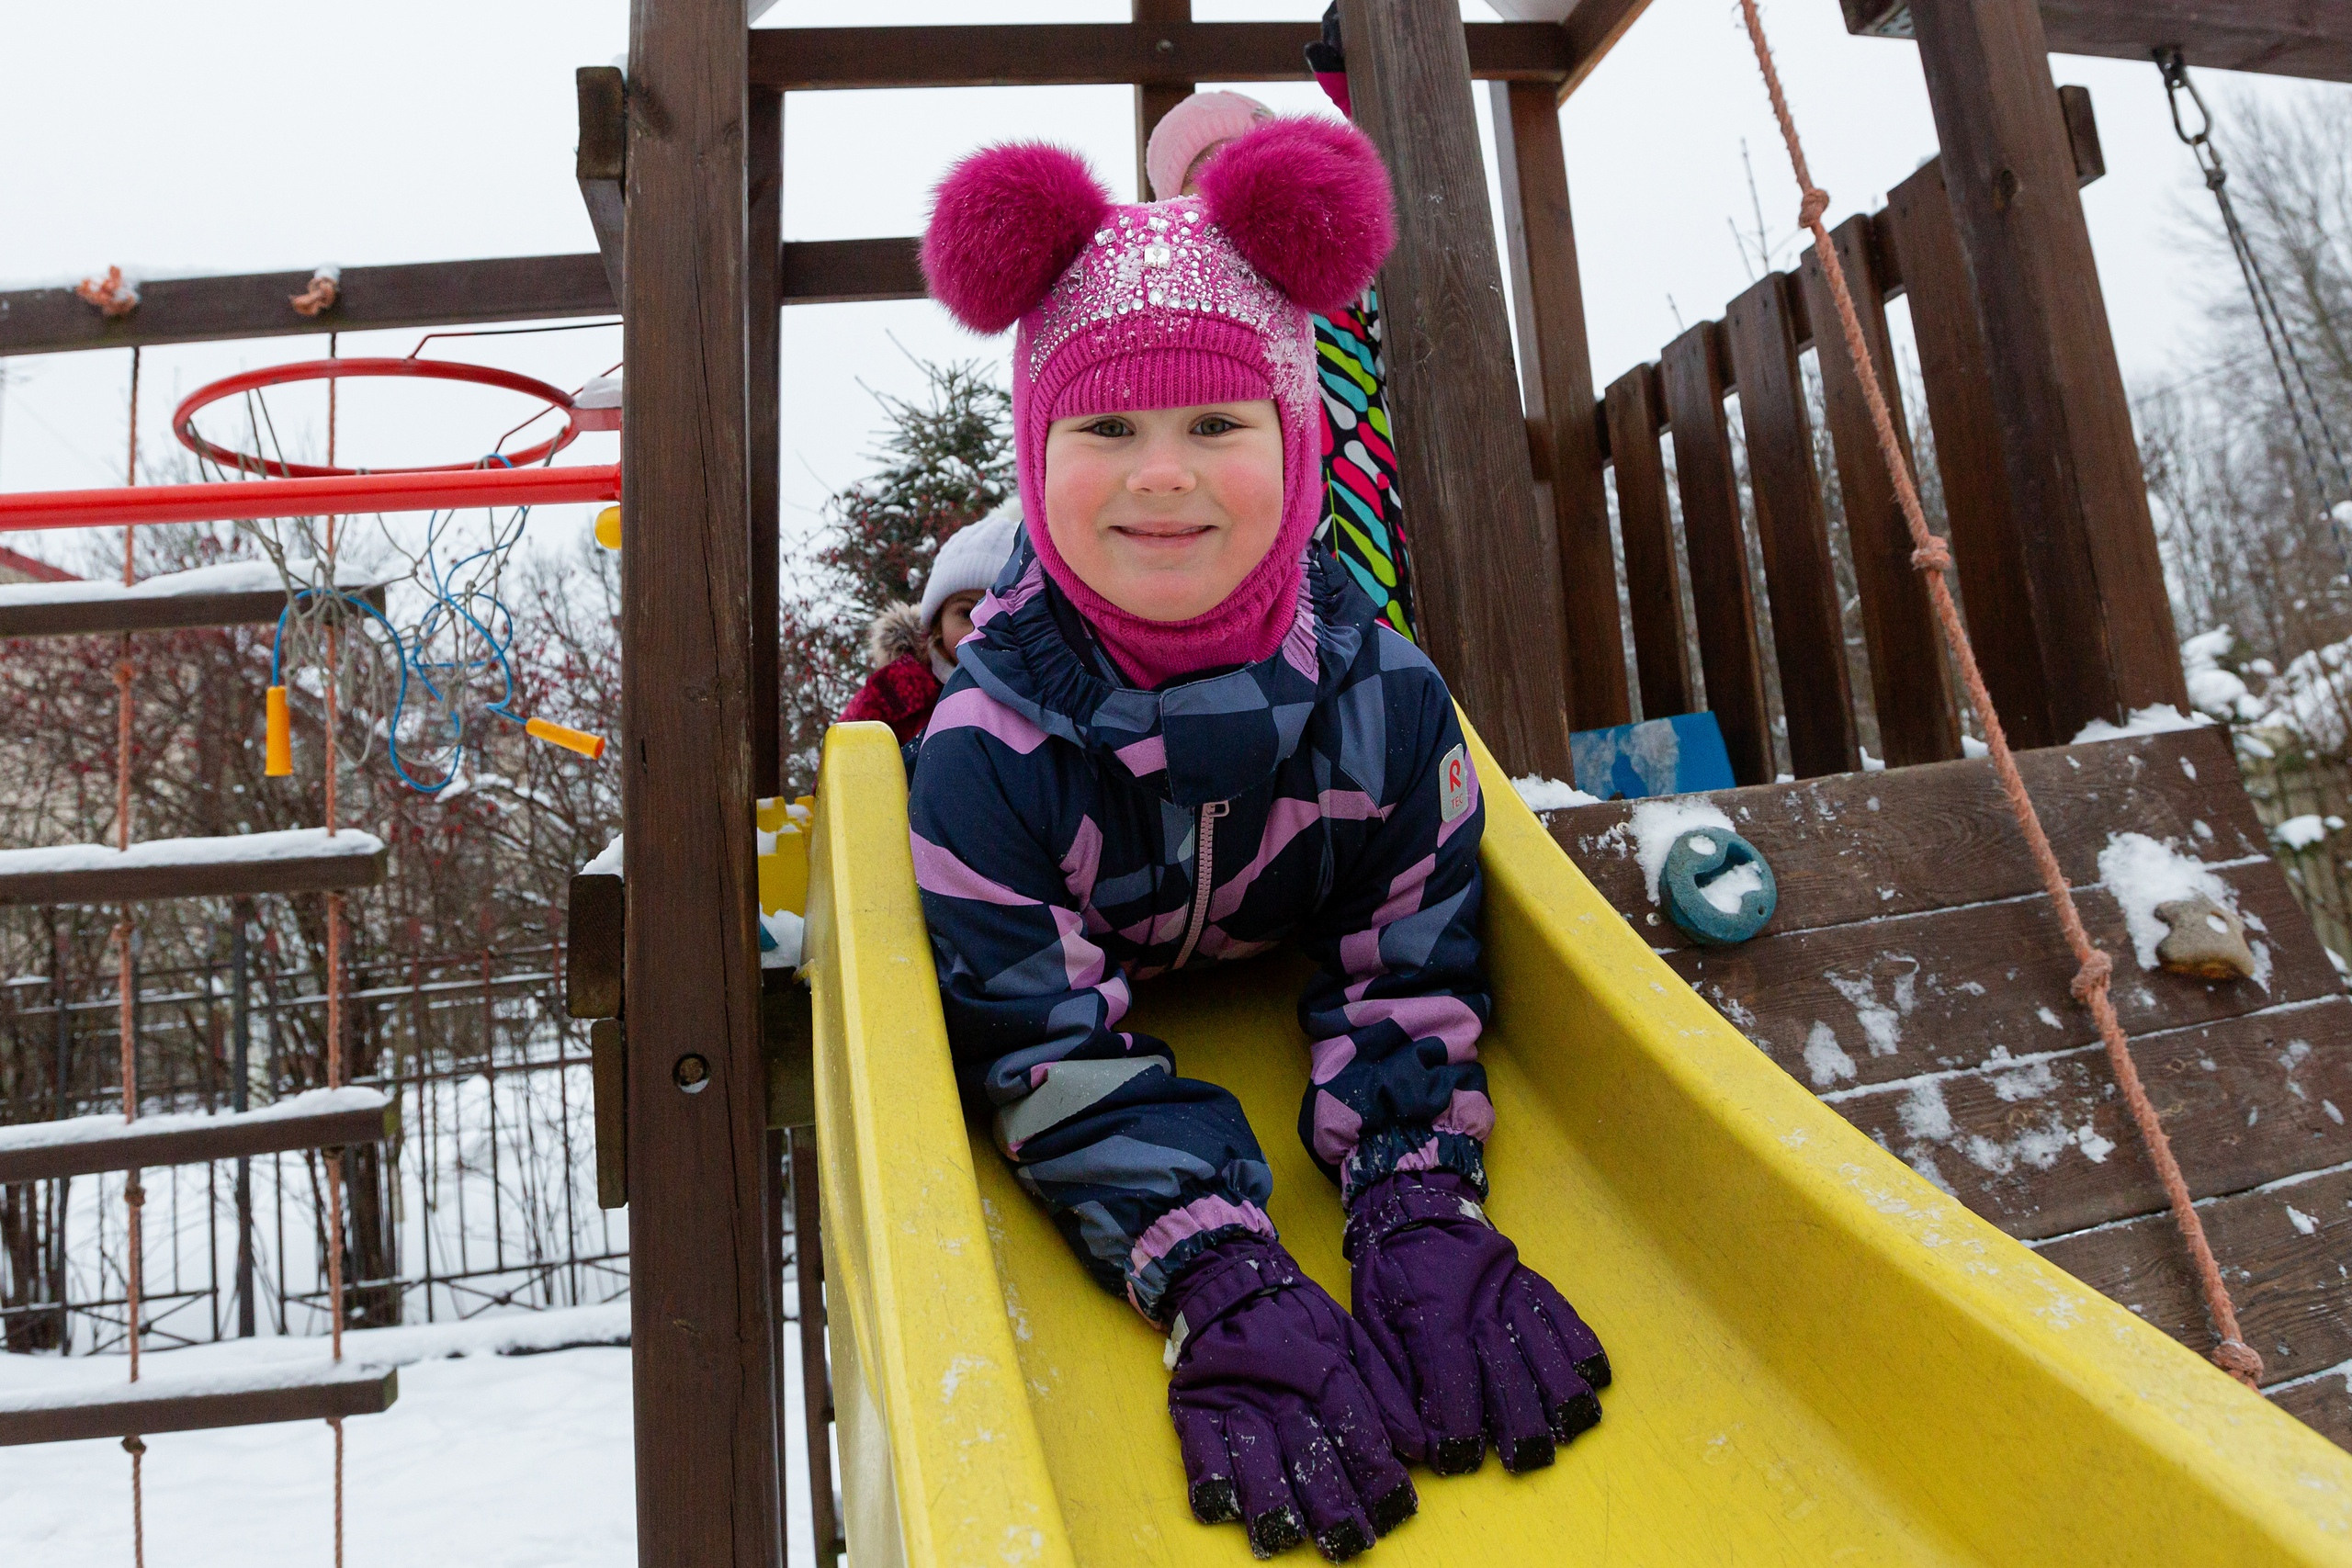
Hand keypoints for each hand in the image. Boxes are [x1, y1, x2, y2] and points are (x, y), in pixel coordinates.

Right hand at [1166, 1234, 1423, 1560]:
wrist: (1232, 1283)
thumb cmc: (1301, 1320)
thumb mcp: (1354, 1341)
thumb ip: (1387, 1394)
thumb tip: (1419, 1448)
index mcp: (1325, 1372)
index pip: (1356, 1432)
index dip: (1377, 1475)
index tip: (1394, 1509)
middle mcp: (1282, 1391)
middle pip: (1310, 1457)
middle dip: (1334, 1506)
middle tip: (1351, 1541)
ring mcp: (1236, 1401)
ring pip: (1257, 1461)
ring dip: (1275, 1504)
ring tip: (1288, 1535)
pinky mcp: (1195, 1408)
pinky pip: (1201, 1451)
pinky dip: (1212, 1482)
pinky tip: (1227, 1509)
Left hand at [1345, 1172, 1608, 1474]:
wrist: (1418, 1208)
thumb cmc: (1389, 1272)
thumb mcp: (1371, 1322)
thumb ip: (1391, 1383)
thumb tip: (1413, 1442)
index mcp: (1433, 1315)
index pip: (1453, 1381)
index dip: (1460, 1427)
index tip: (1461, 1458)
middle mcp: (1480, 1307)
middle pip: (1509, 1374)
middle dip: (1520, 1424)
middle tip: (1527, 1459)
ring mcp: (1513, 1294)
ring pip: (1545, 1349)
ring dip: (1560, 1394)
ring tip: (1569, 1429)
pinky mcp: (1534, 1286)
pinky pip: (1566, 1319)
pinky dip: (1583, 1350)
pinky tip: (1593, 1381)